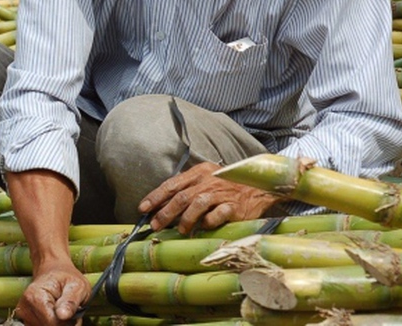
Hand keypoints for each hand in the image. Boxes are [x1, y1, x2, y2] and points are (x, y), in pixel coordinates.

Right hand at [15, 259, 89, 325]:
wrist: (54, 270)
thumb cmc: (67, 278)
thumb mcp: (77, 286)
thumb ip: (71, 301)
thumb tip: (63, 315)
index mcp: (35, 296)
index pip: (53, 323)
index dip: (67, 322)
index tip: (74, 310)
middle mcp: (24, 307)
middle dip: (63, 324)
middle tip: (69, 309)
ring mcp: (23, 315)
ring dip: (58, 324)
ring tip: (62, 310)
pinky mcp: (25, 320)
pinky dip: (51, 324)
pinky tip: (55, 315)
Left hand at [138, 161, 283, 234]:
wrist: (259, 185)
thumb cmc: (228, 184)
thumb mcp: (207, 178)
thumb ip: (188, 188)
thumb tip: (163, 204)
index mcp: (200, 172)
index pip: (173, 184)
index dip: (156, 196)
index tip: (143, 208)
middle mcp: (209, 181)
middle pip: (182, 196)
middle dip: (165, 212)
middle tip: (155, 225)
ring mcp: (222, 194)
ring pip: (197, 204)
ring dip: (185, 219)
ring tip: (180, 230)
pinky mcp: (234, 207)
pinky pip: (217, 215)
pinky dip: (207, 222)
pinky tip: (203, 227)